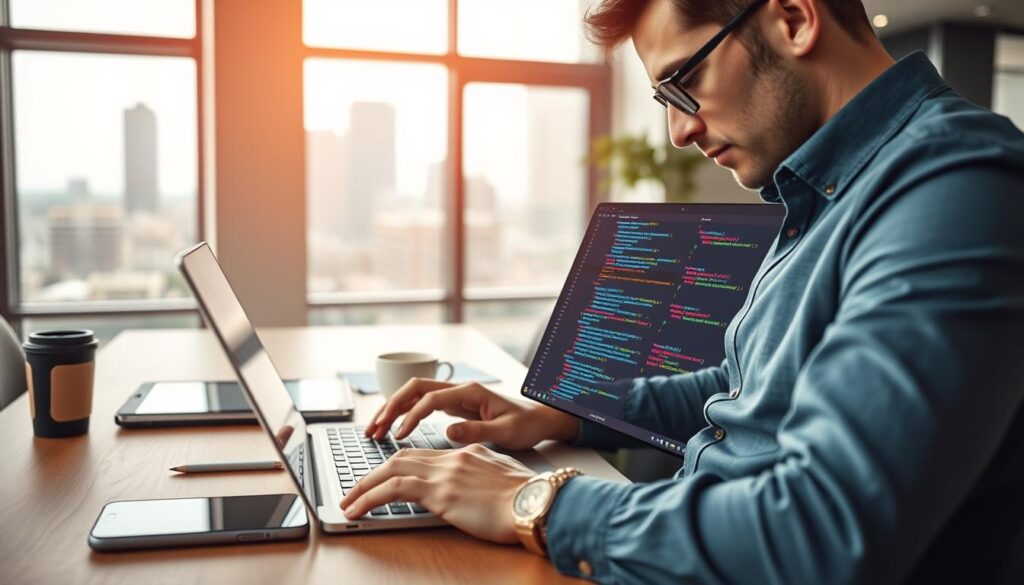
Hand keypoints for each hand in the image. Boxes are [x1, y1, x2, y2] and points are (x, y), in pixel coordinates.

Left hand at [339, 444, 534, 542]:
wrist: (537, 502)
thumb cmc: (528, 499)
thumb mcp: (502, 480)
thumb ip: (481, 476)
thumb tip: (471, 489)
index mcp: (468, 453)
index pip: (423, 455)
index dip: (399, 465)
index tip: (384, 477)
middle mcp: (452, 458)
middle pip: (402, 458)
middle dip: (374, 474)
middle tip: (355, 489)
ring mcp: (444, 473)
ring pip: (391, 470)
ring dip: (364, 487)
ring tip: (348, 502)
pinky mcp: (439, 493)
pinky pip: (393, 490)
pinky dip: (369, 498)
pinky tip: (357, 510)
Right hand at [364, 378, 579, 449]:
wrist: (540, 419)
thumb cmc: (526, 424)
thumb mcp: (506, 431)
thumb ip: (477, 431)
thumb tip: (449, 431)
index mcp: (470, 392)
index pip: (430, 399)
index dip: (411, 416)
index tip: (399, 435)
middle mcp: (459, 390)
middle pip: (414, 390)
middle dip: (390, 407)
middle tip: (373, 429)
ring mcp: (455, 397)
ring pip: (414, 396)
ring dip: (392, 410)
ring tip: (374, 430)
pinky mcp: (454, 407)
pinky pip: (422, 406)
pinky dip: (404, 415)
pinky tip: (393, 429)